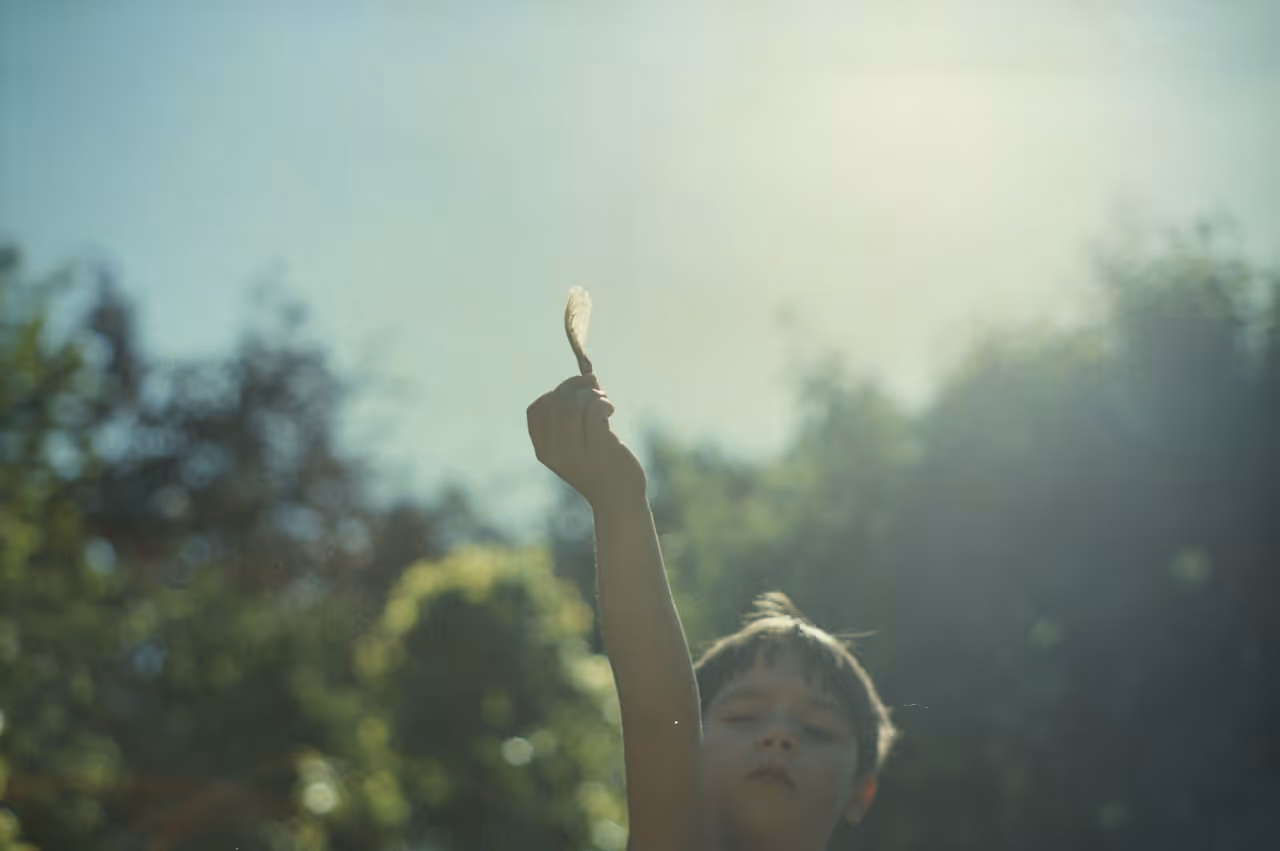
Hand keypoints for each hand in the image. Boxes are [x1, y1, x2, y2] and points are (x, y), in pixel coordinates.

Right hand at [526, 374, 646, 509]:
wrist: (619, 501)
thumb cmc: (601, 469)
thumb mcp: (577, 447)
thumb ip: (571, 422)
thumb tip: (580, 382)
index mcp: (544, 451)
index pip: (536, 410)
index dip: (554, 394)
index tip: (573, 393)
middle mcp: (555, 451)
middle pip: (556, 401)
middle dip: (576, 386)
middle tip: (594, 387)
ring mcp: (575, 450)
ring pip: (575, 403)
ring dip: (592, 393)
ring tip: (604, 401)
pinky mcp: (598, 447)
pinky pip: (594, 409)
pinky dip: (602, 402)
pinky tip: (609, 409)